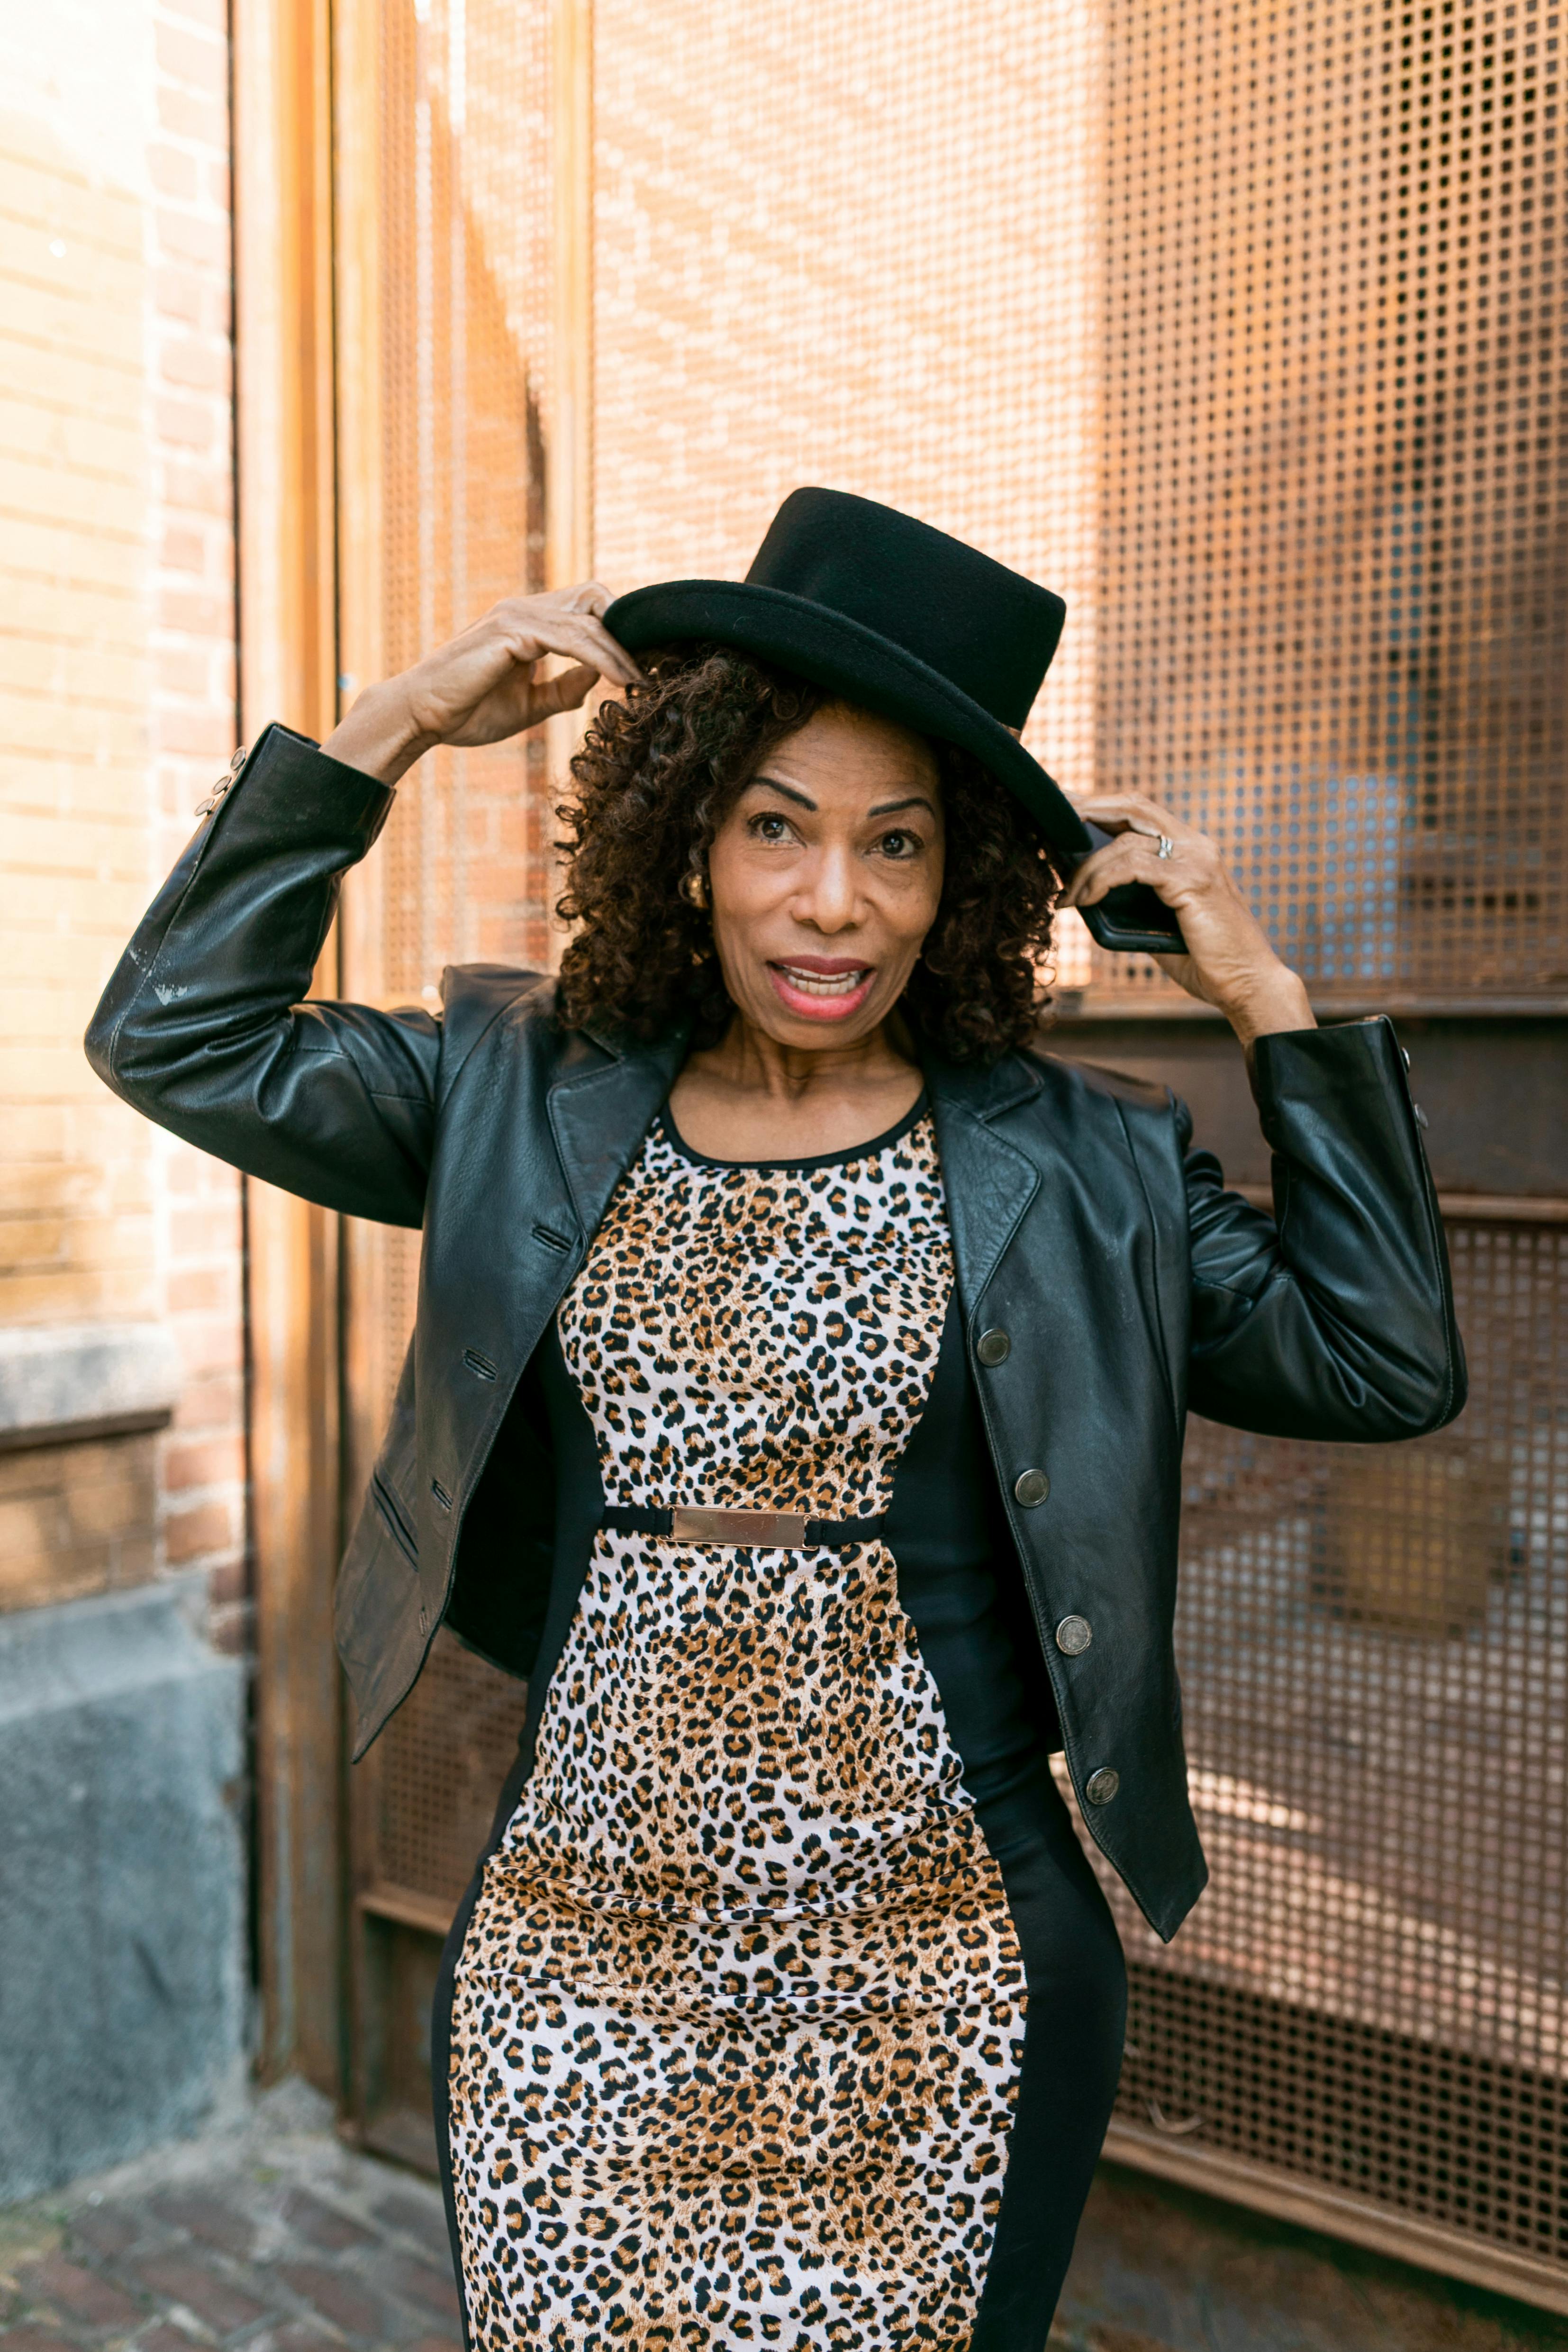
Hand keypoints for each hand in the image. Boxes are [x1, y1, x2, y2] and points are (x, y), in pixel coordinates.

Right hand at [322, 584, 644, 785]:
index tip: (639, 667)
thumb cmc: (467, 711)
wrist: (422, 716)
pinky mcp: (511, 631)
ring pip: (588, 619)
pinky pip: (570, 638)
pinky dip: (599, 658)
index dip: (616, 630)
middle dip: (625, 629)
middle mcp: (525, 609)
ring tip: (640, 682)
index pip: (586, 608)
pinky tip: (618, 680)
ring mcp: (517, 616)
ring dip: (620, 652)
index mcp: (528, 622)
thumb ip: (563, 689)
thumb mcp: (529, 703)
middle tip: (646, 668)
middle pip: (595, 597)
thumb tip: (597, 678)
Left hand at [1061, 791, 1314, 1044]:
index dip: (1103, 805)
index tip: (1067, 810)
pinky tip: (1086, 900)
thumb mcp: (1162, 922)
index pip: (1142, 812)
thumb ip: (1136, 900)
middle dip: (1089, 809)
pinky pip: (1133, 867)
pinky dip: (1102, 881)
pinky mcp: (1192, 881)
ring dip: (1087, 869)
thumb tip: (1090, 892)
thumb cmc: (1207, 960)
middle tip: (1053, 821)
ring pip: (1126, 843)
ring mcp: (1197, 859)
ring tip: (1067, 896)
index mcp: (1192, 850)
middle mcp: (1196, 845)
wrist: (1249, 985)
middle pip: (1134, 806)